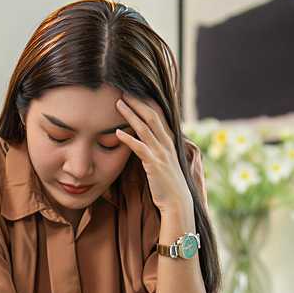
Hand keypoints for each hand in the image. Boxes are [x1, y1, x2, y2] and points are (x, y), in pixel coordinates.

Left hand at [114, 92, 193, 216]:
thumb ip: (155, 148)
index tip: (134, 91)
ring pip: (145, 128)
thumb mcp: (163, 161)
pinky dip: (128, 139)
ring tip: (118, 104)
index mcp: (169, 141)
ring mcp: (161, 153)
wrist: (177, 202)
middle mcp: (166, 143)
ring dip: (131, 114)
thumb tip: (144, 140)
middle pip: (152, 115)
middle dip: (138, 102)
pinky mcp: (154, 164)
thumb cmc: (167, 183)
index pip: (159, 114)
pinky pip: (140, 148)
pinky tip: (117, 132)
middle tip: (124, 90)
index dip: (147, 102)